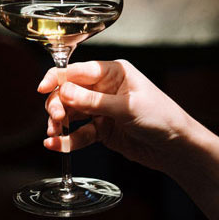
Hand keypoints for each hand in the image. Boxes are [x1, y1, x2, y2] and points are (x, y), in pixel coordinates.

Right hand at [39, 60, 193, 172]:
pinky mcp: (100, 130)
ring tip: (54, 133)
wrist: (177, 148)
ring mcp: (100, 109)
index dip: (57, 78)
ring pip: (70, 113)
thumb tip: (63, 91)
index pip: (77, 71)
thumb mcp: (126, 107)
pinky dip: (67, 140)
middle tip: (55, 118)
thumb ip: (93, 101)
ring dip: (59, 123)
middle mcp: (103, 88)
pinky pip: (78, 133)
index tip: (42, 88)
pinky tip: (56, 144)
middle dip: (58, 104)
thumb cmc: (161, 117)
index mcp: (111, 72)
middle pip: (68, 92)